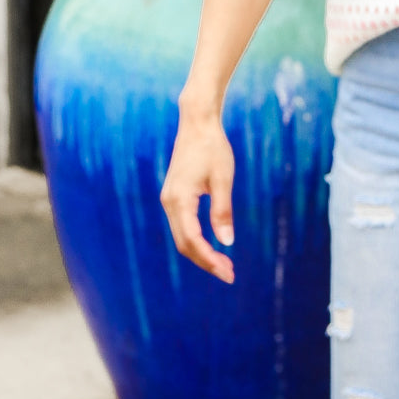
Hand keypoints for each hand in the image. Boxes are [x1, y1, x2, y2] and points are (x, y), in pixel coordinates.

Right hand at [160, 104, 236, 283]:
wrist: (197, 123)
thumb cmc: (213, 148)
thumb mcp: (223, 179)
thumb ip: (222, 211)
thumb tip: (227, 243)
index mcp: (179, 201)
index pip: (193, 241)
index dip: (210, 260)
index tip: (228, 272)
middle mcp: (169, 203)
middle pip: (184, 244)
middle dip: (206, 262)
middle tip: (230, 274)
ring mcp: (169, 200)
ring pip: (182, 237)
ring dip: (201, 253)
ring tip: (225, 264)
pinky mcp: (174, 196)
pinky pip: (182, 226)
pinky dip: (196, 240)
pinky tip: (212, 245)